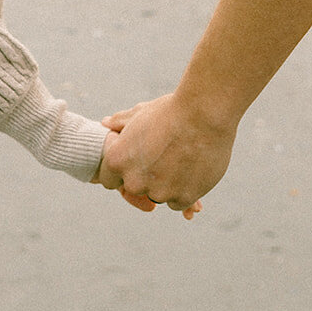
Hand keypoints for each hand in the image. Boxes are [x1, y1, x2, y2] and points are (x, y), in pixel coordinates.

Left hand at [96, 93, 232, 218]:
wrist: (205, 114)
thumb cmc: (172, 110)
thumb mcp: (141, 112)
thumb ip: (121, 122)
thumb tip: (106, 123)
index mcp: (117, 160)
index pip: (110, 178)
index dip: (124, 167)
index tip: (139, 155)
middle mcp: (134, 181)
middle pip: (136, 187)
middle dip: (146, 176)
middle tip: (164, 154)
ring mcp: (158, 193)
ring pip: (159, 194)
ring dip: (167, 183)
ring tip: (182, 157)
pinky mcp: (182, 199)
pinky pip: (178, 201)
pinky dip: (185, 189)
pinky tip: (192, 168)